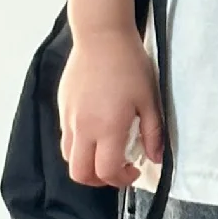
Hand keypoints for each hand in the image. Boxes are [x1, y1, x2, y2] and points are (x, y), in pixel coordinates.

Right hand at [58, 24, 162, 187]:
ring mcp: (69, 118)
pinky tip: (96, 133)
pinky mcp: (62, 108)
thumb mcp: (150, 99)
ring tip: (105, 154)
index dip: (121, 180)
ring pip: (68, 158)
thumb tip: (156, 158)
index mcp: (107, 128)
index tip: (133, 171)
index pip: (106, 171)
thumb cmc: (130, 65)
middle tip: (117, 171)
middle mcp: (83, 128)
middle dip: (98, 180)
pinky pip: (65, 138)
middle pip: (80, 174)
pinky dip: (78, 147)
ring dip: (86, 165)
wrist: (101, 37)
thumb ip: (153, 132)